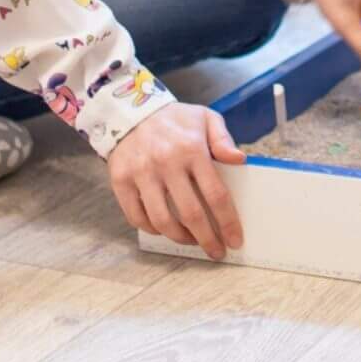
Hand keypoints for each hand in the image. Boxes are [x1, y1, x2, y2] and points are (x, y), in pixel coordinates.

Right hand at [108, 102, 245, 258]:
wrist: (130, 110)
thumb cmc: (174, 119)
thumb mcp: (205, 118)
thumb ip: (223, 139)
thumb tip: (239, 159)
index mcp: (192, 149)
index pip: (215, 194)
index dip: (227, 222)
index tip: (235, 240)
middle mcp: (166, 163)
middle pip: (190, 214)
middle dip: (207, 239)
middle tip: (216, 251)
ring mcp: (141, 173)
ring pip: (162, 220)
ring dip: (180, 238)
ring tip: (191, 241)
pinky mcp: (120, 181)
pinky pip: (136, 216)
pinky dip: (151, 229)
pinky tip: (163, 229)